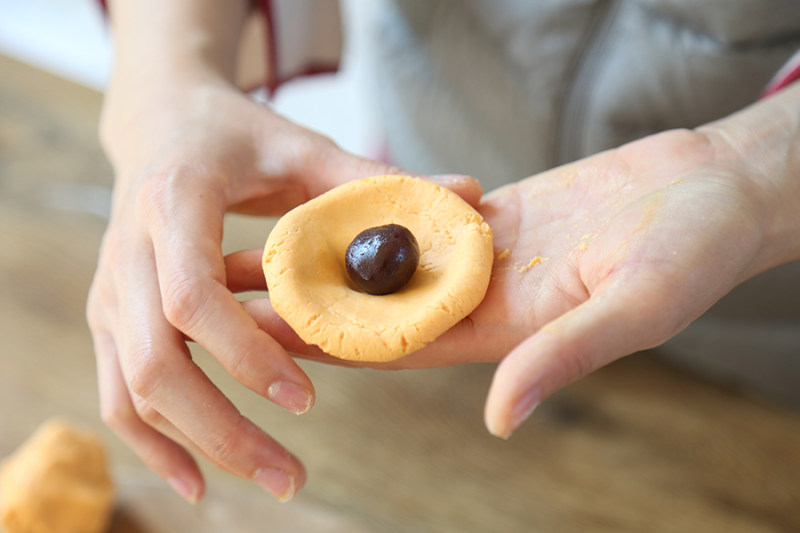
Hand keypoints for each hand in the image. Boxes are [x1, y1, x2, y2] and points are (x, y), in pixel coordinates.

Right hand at [85, 82, 471, 501]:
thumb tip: (470, 195)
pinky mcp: (107, 315)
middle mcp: (127, 251)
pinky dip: (151, 443)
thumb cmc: (237, 136)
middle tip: (293, 476)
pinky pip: (115, 393)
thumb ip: (375, 180)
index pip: (194, 296)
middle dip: (223, 430)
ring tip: (270, 481)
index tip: (308, 400)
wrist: (160, 124)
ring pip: (131, 391)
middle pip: (156, 363)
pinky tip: (196, 483)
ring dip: (196, 446)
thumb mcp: (301, 147)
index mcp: (175, 202)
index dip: (248, 354)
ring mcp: (108, 289)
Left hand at [244, 128, 772, 437]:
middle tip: (228, 289)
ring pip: (392, 261)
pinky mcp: (497, 220)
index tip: (262, 337)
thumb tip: (500, 417)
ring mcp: (488, 260)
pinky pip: (423, 220)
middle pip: (379, 307)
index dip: (330, 343)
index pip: (400, 345)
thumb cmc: (692, 251)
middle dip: (308, 300)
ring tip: (261, 243)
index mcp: (509, 332)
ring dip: (333, 254)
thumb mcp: (632, 307)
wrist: (714, 190)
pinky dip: (378, 213)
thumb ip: (561, 356)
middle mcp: (486, 301)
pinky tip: (331, 203)